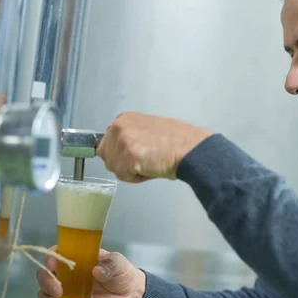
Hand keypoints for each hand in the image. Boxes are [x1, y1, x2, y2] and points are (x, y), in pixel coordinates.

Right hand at [37, 246, 145, 297]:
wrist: (130, 295)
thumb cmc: (121, 273)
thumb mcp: (119, 264)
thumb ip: (110, 265)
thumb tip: (97, 270)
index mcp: (77, 258)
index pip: (56, 253)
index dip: (51, 258)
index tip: (53, 265)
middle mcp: (67, 275)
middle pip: (45, 275)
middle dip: (46, 282)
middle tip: (58, 291)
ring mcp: (67, 293)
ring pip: (45, 295)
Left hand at [97, 112, 211, 182]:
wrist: (190, 148)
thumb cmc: (176, 141)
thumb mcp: (147, 129)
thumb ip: (131, 135)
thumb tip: (121, 149)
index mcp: (123, 119)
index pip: (108, 144)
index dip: (122, 154)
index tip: (140, 154)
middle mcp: (118, 127)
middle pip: (107, 157)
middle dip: (123, 163)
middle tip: (146, 160)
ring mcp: (121, 141)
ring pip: (114, 168)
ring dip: (131, 171)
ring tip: (150, 163)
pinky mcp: (127, 157)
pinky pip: (123, 176)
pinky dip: (137, 178)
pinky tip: (151, 168)